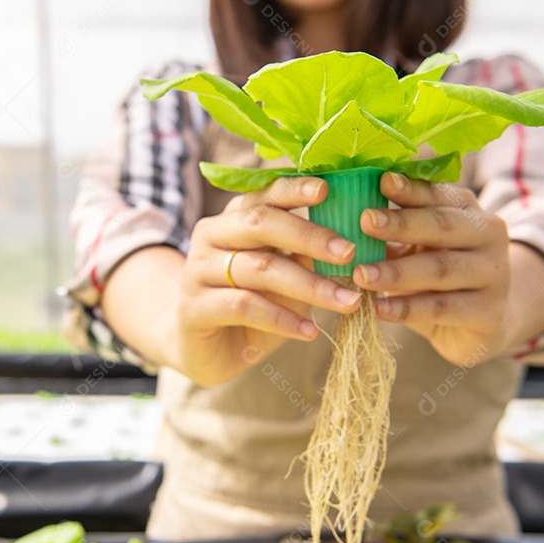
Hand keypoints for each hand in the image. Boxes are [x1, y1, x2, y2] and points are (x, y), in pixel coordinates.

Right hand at [176, 176, 363, 385]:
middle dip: (310, 236)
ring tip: (348, 302)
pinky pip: (244, 306)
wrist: (207, 352)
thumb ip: (303, 256)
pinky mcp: (193, 308)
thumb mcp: (283, 279)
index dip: (294, 190)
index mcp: (232, 219)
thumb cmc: (253, 308)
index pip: (264, 196)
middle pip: (260, 224)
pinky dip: (282, 319)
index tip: (327, 189)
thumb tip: (349, 242)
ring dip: (310, 285)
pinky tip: (310, 331)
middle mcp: (210, 237)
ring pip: (260, 268)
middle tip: (349, 252)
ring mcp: (197, 271)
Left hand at [352, 172, 511, 364]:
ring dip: (397, 272)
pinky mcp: (489, 312)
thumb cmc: (436, 276)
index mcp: (470, 211)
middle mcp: (489, 237)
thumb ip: (394, 229)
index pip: (439, 195)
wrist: (481, 323)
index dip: (410, 189)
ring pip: (441, 269)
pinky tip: (378, 308)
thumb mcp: (418, 247)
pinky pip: (442, 308)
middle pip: (443, 226)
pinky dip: (406, 308)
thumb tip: (345, 207)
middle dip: (402, 224)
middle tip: (364, 221)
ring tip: (360, 275)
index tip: (381, 181)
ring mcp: (494, 275)